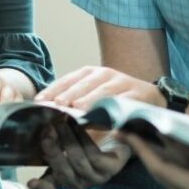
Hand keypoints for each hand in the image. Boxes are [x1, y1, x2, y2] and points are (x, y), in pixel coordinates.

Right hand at [26, 123, 130, 188]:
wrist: (115, 136)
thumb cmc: (83, 140)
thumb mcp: (63, 142)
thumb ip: (51, 142)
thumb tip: (40, 130)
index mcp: (62, 179)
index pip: (47, 187)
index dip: (39, 187)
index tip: (30, 182)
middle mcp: (78, 183)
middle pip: (63, 171)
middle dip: (53, 151)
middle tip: (47, 131)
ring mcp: (96, 178)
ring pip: (79, 163)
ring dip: (68, 141)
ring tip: (61, 122)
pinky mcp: (112, 169)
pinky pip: (95, 157)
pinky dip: (84, 140)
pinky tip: (78, 126)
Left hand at [36, 66, 163, 110]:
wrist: (149, 97)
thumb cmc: (113, 98)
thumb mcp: (91, 96)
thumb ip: (72, 102)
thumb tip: (46, 112)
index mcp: (89, 73)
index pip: (67, 79)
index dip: (53, 90)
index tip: (39, 102)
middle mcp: (105, 74)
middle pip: (84, 83)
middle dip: (69, 94)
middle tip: (57, 105)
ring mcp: (122, 82)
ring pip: (103, 91)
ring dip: (90, 100)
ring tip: (78, 109)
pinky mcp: (137, 93)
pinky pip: (124, 101)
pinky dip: (114, 108)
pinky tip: (105, 116)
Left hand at [130, 136, 188, 188]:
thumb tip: (172, 137)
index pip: (162, 171)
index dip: (142, 151)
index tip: (127, 133)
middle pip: (164, 178)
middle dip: (145, 154)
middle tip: (129, 133)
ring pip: (174, 182)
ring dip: (159, 162)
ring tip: (145, 140)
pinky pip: (186, 186)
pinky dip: (176, 169)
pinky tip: (173, 155)